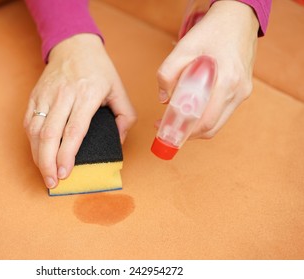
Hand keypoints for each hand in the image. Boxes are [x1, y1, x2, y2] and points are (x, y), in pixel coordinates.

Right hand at [23, 34, 135, 188]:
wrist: (74, 45)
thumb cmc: (99, 69)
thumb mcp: (119, 89)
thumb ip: (125, 116)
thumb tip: (118, 140)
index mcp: (87, 95)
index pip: (73, 131)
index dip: (67, 155)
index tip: (65, 174)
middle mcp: (64, 95)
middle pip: (49, 134)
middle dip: (47, 163)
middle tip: (52, 182)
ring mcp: (46, 95)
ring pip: (35, 130)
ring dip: (37, 155)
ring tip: (44, 173)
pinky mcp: (35, 95)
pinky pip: (28, 121)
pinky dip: (31, 141)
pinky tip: (37, 154)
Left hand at [156, 0, 258, 138]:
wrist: (238, 18)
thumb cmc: (213, 30)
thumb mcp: (183, 47)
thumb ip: (167, 73)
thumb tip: (163, 100)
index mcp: (227, 81)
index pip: (206, 122)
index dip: (184, 132)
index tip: (166, 130)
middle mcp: (238, 91)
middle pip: (212, 128)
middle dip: (189, 132)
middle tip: (169, 126)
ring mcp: (243, 92)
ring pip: (218, 122)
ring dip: (197, 124)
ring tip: (178, 117)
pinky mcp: (242, 90)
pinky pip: (223, 111)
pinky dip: (206, 115)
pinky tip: (193, 106)